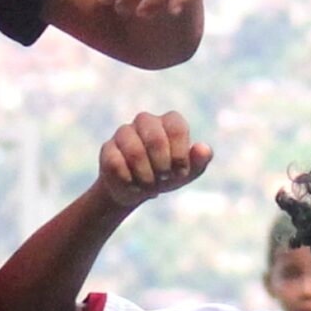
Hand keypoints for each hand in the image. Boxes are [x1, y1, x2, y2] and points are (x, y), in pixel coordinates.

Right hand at [97, 111, 211, 210]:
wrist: (136, 190)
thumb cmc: (166, 175)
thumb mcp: (187, 172)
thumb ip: (200, 160)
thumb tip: (202, 148)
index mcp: (168, 122)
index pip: (177, 126)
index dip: (179, 154)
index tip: (180, 171)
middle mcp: (145, 121)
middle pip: (155, 139)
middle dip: (162, 166)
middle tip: (164, 178)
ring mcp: (124, 133)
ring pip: (134, 152)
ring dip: (145, 177)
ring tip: (150, 186)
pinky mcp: (107, 149)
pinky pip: (116, 164)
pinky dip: (129, 181)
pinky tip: (133, 186)